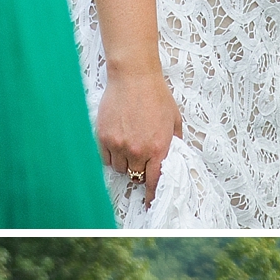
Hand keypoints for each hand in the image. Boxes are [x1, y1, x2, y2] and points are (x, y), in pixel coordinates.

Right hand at [96, 61, 181, 201]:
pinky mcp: (104, 137)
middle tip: (140, 159)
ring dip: (125, 163)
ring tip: (129, 146)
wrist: (134, 77)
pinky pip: (106, 158)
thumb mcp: (174, 120)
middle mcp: (138, 150)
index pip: (154, 180)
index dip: (151, 194)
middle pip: (135, 176)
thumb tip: (174, 158)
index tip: (149, 202)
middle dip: (139, 171)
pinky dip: (111, 155)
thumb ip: (175, 142)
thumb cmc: (156, 95)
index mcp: (158, 148)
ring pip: (119, 168)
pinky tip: (117, 143)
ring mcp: (119, 144)